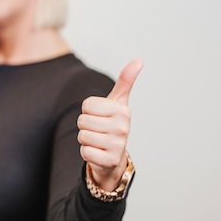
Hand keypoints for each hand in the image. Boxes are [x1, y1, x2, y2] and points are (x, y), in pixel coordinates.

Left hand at [78, 59, 143, 190]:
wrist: (114, 156)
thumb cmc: (112, 123)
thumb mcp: (118, 101)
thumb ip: (125, 81)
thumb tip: (139, 60)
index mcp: (123, 111)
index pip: (87, 105)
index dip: (88, 111)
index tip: (99, 115)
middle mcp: (123, 128)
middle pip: (82, 121)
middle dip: (85, 125)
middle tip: (98, 130)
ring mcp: (118, 145)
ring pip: (82, 136)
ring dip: (85, 139)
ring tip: (98, 140)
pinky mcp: (110, 160)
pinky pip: (84, 152)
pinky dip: (87, 152)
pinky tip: (98, 152)